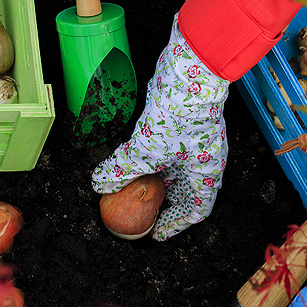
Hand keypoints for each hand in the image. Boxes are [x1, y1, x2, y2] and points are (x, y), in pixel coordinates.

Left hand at [91, 14, 230, 240]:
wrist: (189, 73)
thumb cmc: (177, 117)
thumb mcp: (145, 151)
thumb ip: (122, 170)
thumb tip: (99, 185)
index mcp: (207, 174)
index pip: (196, 210)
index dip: (176, 225)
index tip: (155, 233)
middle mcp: (204, 160)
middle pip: (184, 191)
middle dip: (162, 204)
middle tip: (140, 214)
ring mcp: (194, 141)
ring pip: (173, 169)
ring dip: (153, 181)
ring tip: (130, 190)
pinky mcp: (182, 125)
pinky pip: (165, 151)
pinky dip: (149, 160)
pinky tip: (130, 161)